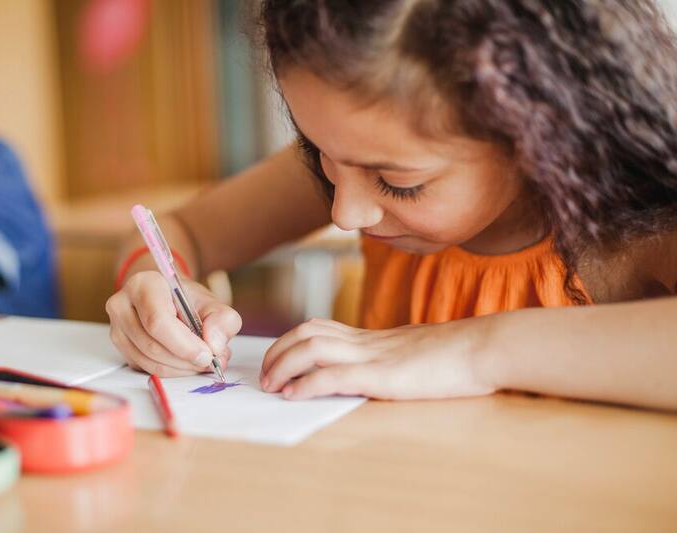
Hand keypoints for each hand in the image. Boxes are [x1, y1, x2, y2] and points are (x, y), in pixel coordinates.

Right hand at [106, 271, 241, 376]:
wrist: (169, 300)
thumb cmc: (187, 301)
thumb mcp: (212, 303)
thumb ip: (222, 320)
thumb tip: (215, 345)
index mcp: (144, 285)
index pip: (158, 321)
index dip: (184, 344)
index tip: (207, 355)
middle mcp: (123, 305)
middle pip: (152, 345)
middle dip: (185, 360)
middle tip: (210, 361)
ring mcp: (117, 328)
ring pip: (149, 361)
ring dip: (181, 369)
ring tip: (201, 360)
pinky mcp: (121, 348)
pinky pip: (146, 368)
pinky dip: (171, 371)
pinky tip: (185, 362)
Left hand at [259, 318, 495, 399]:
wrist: (482, 348)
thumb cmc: (456, 355)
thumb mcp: (413, 351)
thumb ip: (389, 356)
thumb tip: (375, 369)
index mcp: (372, 337)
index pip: (319, 327)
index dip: (291, 341)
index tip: (278, 360)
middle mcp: (366, 341)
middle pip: (307, 333)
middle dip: (278, 352)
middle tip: (265, 375)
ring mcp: (373, 355)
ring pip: (312, 349)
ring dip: (283, 367)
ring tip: (271, 386)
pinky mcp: (382, 375)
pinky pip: (333, 375)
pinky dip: (307, 384)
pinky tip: (293, 396)